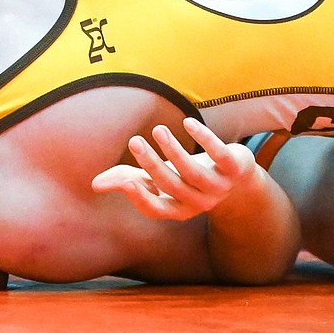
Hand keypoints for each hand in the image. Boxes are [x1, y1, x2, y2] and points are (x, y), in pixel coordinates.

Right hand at [91, 118, 258, 220]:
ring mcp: (218, 186)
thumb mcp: (160, 180)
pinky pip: (219, 154)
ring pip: (192, 171)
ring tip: (158, 129)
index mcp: (179, 208)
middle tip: (134, 141)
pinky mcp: (234, 167)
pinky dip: (204, 138)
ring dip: (174, 150)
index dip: (141, 198)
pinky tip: (188, 123)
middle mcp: (199, 202)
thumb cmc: (188, 177)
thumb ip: (129, 180)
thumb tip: (95, 184)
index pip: (157, 210)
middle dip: (152, 164)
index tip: (125, 180)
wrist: (238, 180)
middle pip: (171, 185)